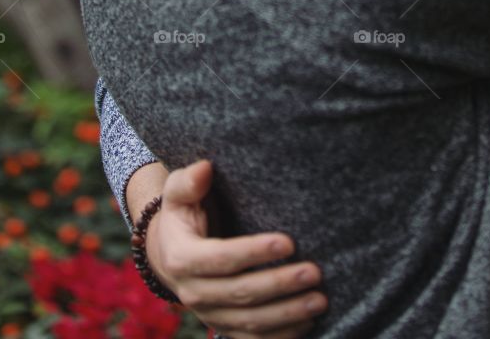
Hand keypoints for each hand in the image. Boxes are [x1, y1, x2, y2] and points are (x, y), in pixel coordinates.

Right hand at [147, 160, 327, 337]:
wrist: (169, 253)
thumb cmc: (183, 214)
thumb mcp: (178, 193)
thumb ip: (189, 181)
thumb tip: (205, 168)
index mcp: (183, 258)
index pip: (223, 259)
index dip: (255, 252)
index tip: (288, 241)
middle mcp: (194, 293)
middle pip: (241, 293)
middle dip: (280, 284)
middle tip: (314, 272)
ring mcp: (210, 315)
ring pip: (251, 322)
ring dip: (288, 314)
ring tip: (320, 300)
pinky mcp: (224, 327)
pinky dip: (281, 337)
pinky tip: (309, 323)